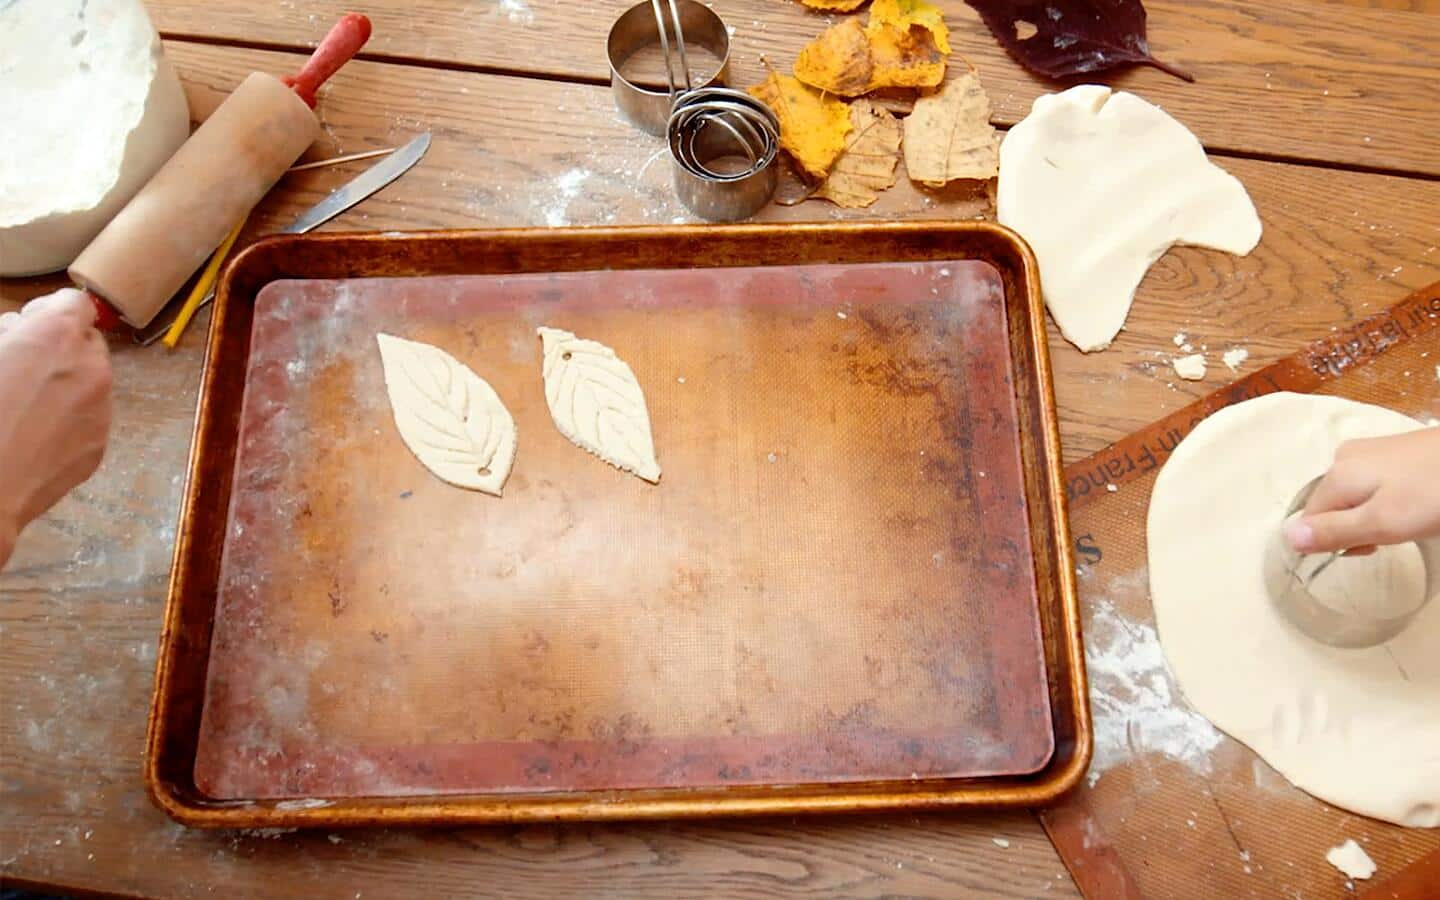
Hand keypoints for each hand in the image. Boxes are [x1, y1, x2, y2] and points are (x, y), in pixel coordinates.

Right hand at [0, 289, 112, 566]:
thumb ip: (6, 335)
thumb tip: (17, 332)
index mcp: (56, 336)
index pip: (75, 302)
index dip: (49, 311)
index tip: (26, 328)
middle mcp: (90, 367)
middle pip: (86, 341)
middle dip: (58, 348)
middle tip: (19, 367)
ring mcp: (101, 408)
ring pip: (90, 381)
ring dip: (64, 383)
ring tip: (22, 407)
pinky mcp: (99, 445)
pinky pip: (88, 418)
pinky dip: (67, 419)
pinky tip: (31, 436)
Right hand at [1285, 427, 1439, 553]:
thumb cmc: (1434, 494)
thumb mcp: (1383, 523)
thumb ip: (1334, 532)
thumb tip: (1285, 538)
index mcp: (1337, 474)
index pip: (1311, 520)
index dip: (1336, 541)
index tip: (1371, 549)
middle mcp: (1345, 457)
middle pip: (1333, 506)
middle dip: (1356, 528)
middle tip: (1394, 536)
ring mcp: (1371, 450)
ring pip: (1356, 496)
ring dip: (1375, 516)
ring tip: (1410, 520)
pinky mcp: (1396, 450)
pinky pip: (1375, 483)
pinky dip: (1390, 500)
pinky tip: (1416, 502)